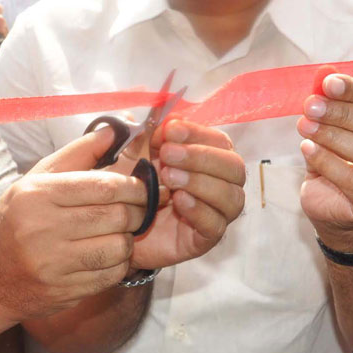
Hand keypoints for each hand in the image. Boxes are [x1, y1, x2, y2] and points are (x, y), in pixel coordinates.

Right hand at [0, 125, 148, 321]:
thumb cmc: (15, 222)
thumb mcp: (36, 181)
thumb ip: (77, 155)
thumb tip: (113, 130)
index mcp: (36, 195)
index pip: (103, 186)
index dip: (134, 187)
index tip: (143, 188)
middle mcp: (42, 229)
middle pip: (116, 216)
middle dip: (137, 213)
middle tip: (138, 211)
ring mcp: (52, 264)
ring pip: (119, 247)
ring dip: (129, 240)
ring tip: (120, 234)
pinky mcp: (64, 290)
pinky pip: (111, 275)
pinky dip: (118, 265)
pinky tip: (107, 256)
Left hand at [128, 118, 248, 269]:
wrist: (118, 228)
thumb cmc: (132, 187)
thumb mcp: (132, 156)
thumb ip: (142, 135)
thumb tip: (150, 113)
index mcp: (209, 159)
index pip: (219, 141)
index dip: (198, 133)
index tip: (170, 129)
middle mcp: (221, 184)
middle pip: (234, 167)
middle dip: (201, 157)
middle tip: (168, 154)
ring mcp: (216, 212)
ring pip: (231, 196)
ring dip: (201, 182)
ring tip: (169, 178)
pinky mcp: (206, 238)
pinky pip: (216, 225)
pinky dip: (199, 210)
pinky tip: (178, 201)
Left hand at [295, 74, 352, 252]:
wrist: (335, 201)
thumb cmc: (343, 156)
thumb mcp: (340, 122)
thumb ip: (337, 99)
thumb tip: (326, 75)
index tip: (329, 84)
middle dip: (346, 114)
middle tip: (313, 106)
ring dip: (334, 136)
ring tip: (306, 126)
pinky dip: (327, 161)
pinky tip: (309, 148)